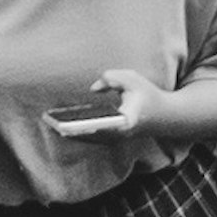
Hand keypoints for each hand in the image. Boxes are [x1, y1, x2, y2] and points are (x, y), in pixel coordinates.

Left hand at [48, 71, 173, 147]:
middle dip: (71, 130)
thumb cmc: (148, 94)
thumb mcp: (132, 78)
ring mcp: (118, 139)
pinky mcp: (115, 139)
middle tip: (51, 123)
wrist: (166, 116)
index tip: (67, 127)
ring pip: (90, 139)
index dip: (83, 127)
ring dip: (72, 133)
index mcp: (125, 121)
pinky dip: (79, 133)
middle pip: (91, 135)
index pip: (101, 126)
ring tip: (52, 124)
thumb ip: (111, 78)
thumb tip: (93, 88)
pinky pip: (94, 138)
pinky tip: (63, 127)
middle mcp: (120, 134)